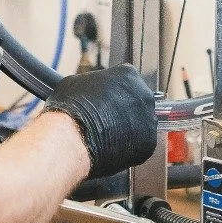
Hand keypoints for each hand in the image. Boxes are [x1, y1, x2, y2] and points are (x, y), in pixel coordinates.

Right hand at [42, 63, 156, 178]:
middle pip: (137, 101)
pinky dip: (130, 148)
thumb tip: (88, 91)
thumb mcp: (76, 82)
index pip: (126, 81)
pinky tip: (114, 148)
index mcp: (128, 74)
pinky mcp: (149, 142)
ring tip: (109, 136)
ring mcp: (149, 118)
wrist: (74, 134)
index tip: (106, 102)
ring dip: (129, 129)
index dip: (114, 93)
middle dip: (125, 110)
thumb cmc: (72, 107)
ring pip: (142, 124)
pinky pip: (141, 144)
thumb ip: (91, 84)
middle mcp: (144, 94)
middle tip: (108, 120)